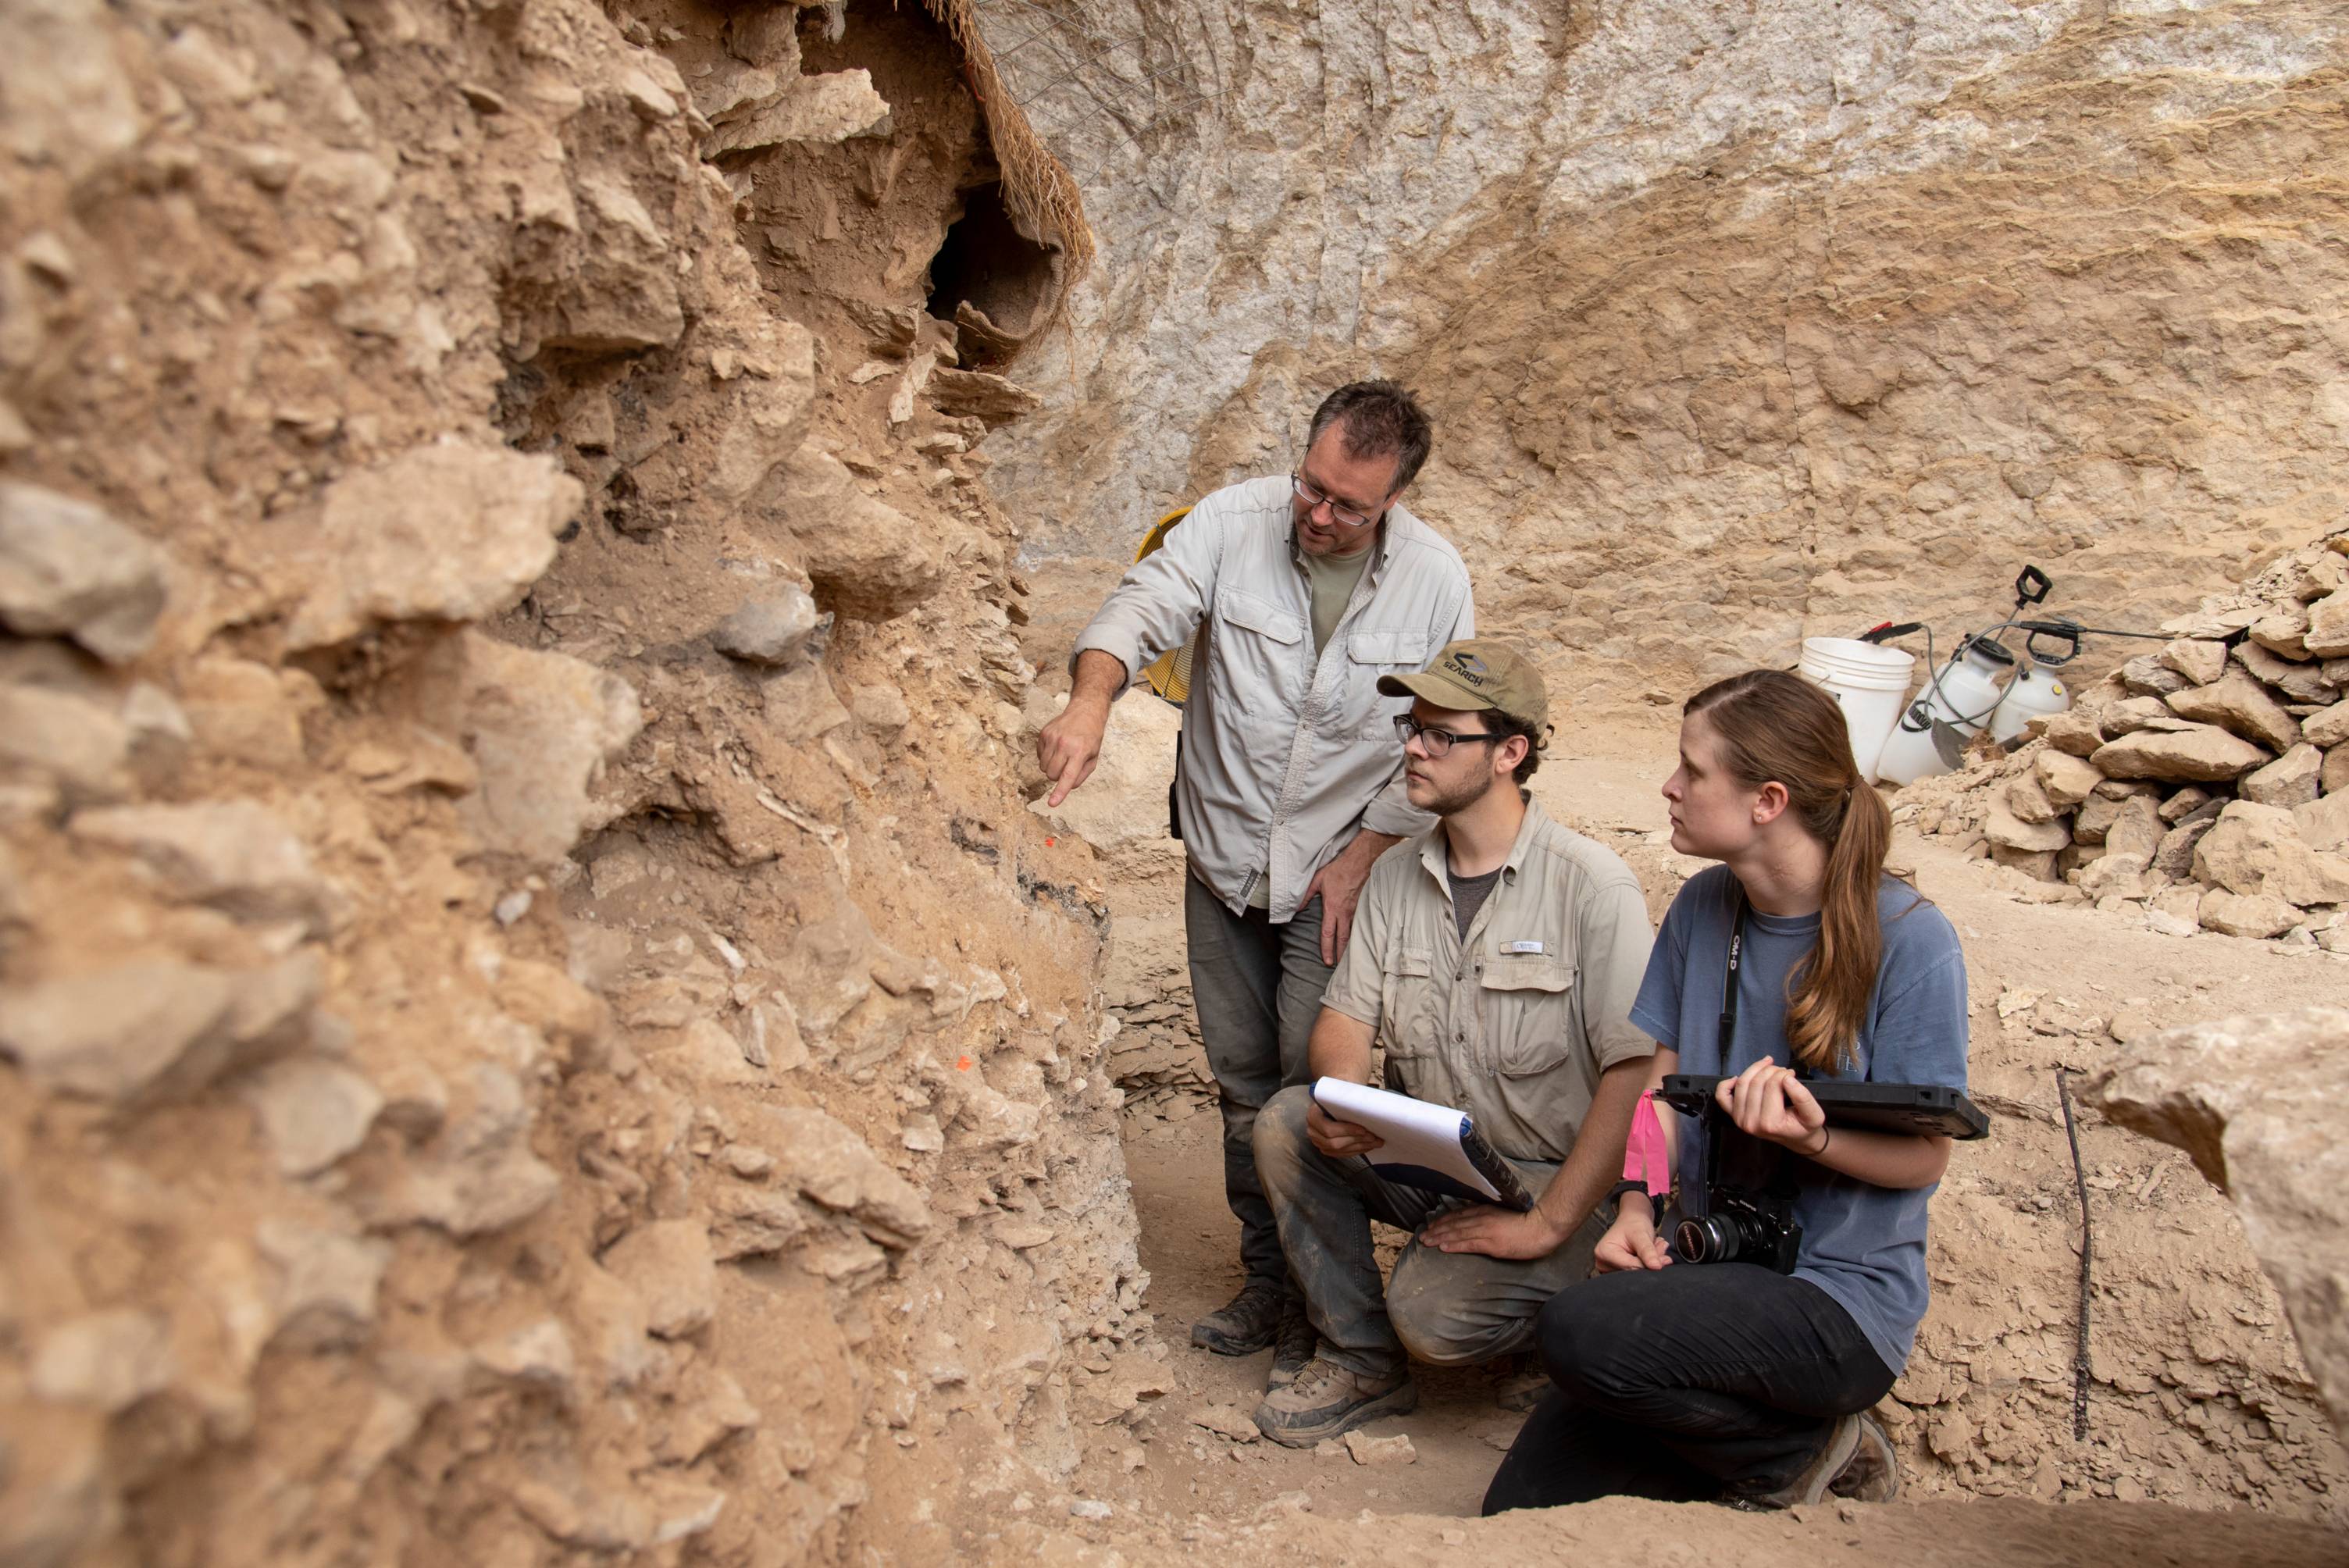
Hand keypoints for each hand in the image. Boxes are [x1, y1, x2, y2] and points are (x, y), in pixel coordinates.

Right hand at [1034, 695, 1108, 807]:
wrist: (1084, 712)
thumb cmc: (1091, 737)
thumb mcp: (1093, 758)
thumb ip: (1081, 775)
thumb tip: (1067, 787)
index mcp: (1080, 752)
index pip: (1068, 776)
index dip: (1060, 792)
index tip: (1052, 803)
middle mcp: (1064, 744)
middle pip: (1052, 774)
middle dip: (1057, 776)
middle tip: (1067, 766)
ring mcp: (1052, 738)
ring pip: (1043, 767)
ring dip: (1051, 767)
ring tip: (1063, 755)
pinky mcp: (1044, 734)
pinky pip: (1039, 756)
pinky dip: (1046, 757)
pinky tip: (1056, 747)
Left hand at [1301, 831, 1395, 963]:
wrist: (1361, 861)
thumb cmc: (1339, 869)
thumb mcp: (1317, 880)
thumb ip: (1305, 895)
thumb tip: (1295, 908)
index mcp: (1333, 908)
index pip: (1328, 934)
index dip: (1326, 949)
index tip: (1326, 961)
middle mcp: (1346, 913)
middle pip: (1343, 939)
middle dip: (1340, 954)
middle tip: (1337, 966)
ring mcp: (1357, 910)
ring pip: (1354, 933)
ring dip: (1350, 946)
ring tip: (1348, 958)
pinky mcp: (1365, 906)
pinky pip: (1361, 924)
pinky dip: (1359, 934)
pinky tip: (1360, 940)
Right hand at [1306, 1099, 1382, 1157]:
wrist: (1334, 1096)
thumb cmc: (1338, 1093)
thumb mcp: (1341, 1091)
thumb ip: (1348, 1098)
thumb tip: (1365, 1105)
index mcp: (1313, 1115)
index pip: (1328, 1129)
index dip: (1346, 1131)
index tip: (1363, 1129)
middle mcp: (1313, 1131)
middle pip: (1334, 1143)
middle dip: (1356, 1141)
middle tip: (1373, 1137)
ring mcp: (1319, 1142)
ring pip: (1340, 1150)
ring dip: (1360, 1147)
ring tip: (1376, 1142)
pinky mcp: (1327, 1149)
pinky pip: (1342, 1154)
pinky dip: (1357, 1150)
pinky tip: (1368, 1146)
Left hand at [1420, 1204, 1566, 1260]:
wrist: (1541, 1228)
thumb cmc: (1526, 1222)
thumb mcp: (1504, 1213)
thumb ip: (1489, 1215)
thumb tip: (1476, 1218)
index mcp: (1485, 1211)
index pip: (1459, 1215)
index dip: (1443, 1220)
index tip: (1431, 1224)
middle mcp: (1482, 1218)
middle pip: (1454, 1224)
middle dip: (1436, 1230)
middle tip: (1422, 1236)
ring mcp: (1485, 1231)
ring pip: (1457, 1234)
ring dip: (1439, 1238)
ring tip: (1426, 1242)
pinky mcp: (1491, 1244)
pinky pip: (1468, 1245)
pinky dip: (1454, 1245)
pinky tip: (1442, 1247)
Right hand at [1592, 1200, 1671, 1272]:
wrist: (1633, 1219)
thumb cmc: (1633, 1223)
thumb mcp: (1641, 1234)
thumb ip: (1648, 1251)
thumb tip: (1656, 1267)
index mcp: (1604, 1253)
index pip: (1630, 1267)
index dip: (1648, 1263)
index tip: (1662, 1255)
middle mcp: (1603, 1263)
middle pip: (1633, 1272)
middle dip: (1651, 1262)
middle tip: (1660, 1247)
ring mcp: (1610, 1269)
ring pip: (1638, 1273)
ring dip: (1652, 1262)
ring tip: (1656, 1247)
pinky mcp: (1619, 1271)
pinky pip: (1638, 1273)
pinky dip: (1648, 1264)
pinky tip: (1651, 1253)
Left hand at [1713, 1058, 1827, 1154]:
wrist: (1795, 1137)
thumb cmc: (1804, 1126)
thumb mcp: (1814, 1114)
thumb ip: (1804, 1097)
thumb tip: (1788, 1079)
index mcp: (1770, 1124)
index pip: (1772, 1086)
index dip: (1783, 1074)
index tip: (1791, 1074)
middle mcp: (1751, 1123)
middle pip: (1756, 1082)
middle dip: (1771, 1070)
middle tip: (1783, 1070)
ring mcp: (1740, 1118)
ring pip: (1742, 1083)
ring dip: (1755, 1070)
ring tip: (1769, 1068)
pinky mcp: (1734, 1114)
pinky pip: (1722, 1095)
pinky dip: (1727, 1083)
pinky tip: (1740, 1077)